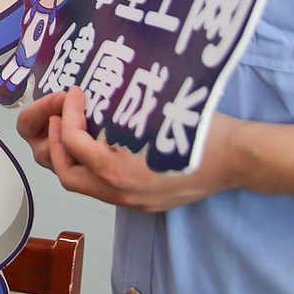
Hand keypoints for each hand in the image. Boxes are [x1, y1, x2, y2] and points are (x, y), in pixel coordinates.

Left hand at [20, 87, 249, 211]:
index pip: (73, 143)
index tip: (75, 94)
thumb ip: (119, 108)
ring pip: (84, 185)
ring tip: (75, 130)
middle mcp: (121, 192)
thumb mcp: (155, 109)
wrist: (237, 158)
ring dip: (72, 158)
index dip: (68, 114)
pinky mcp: (143, 202)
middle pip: (68, 174)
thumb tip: (92, 92)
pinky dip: (93, 168)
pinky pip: (105, 189)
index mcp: (120, 171)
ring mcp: (132, 200)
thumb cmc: (202, 130)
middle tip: (60, 116)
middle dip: (57, 143)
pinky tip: (101, 145)